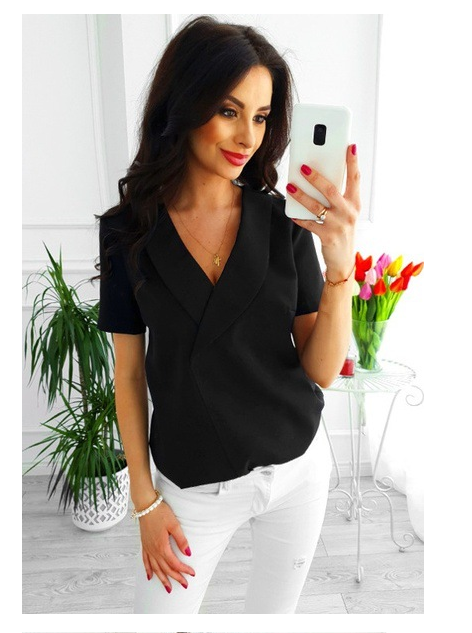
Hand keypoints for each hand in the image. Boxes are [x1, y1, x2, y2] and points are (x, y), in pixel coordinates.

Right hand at [139, 500, 194, 592]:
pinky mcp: (144, 545)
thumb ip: (181, 540)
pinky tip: (149, 577)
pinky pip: (145, 561)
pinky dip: (148, 570)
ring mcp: (148, 548)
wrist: (146, 505)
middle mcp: (154, 550)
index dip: (184, 570)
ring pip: (155, 568)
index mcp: (162, 546)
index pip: (175, 563)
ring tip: (168, 589)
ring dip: (162, 579)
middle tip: (185, 585)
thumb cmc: (160, 513)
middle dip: (176, 578)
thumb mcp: (174, 524)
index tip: (192, 573)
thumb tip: (188, 553)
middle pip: (166, 569)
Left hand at [286, 144, 360, 278]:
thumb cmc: (343, 231)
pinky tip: (292, 213)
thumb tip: (320, 178)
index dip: (353, 162)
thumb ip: (339, 197)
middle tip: (303, 166)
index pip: (355, 178)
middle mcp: (348, 213)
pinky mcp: (327, 236)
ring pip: (316, 206)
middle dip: (316, 177)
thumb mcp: (347, 213)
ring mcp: (338, 225)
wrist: (344, 260)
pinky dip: (299, 218)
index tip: (350, 146)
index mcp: (355, 203)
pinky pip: (309, 224)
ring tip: (290, 186)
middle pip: (331, 190)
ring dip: (301, 195)